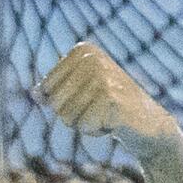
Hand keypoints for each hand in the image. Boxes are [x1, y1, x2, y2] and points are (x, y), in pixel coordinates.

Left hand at [36, 42, 182, 159]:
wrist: (148, 123)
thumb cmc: (109, 106)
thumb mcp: (79, 93)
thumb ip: (52, 91)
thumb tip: (34, 93)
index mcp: (83, 51)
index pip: (45, 89)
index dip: (60, 103)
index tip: (86, 98)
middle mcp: (94, 60)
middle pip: (55, 102)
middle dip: (71, 115)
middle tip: (97, 110)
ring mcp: (105, 79)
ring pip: (67, 116)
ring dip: (83, 123)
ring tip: (105, 115)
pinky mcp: (114, 101)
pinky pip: (83, 125)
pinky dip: (95, 131)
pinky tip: (113, 124)